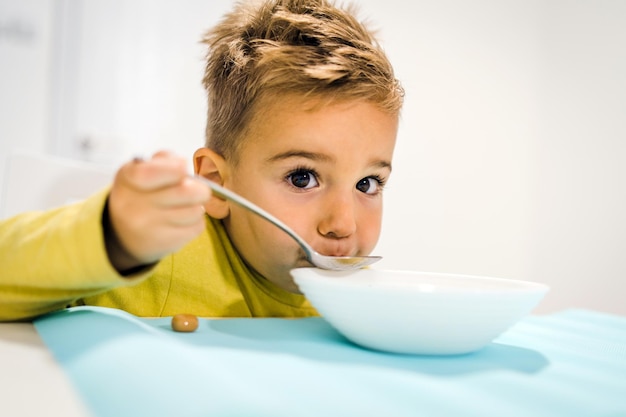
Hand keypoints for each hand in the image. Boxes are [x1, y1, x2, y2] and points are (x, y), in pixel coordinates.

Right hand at [105, 151, 209, 272]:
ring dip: (197, 206)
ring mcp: (149, 227)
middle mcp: (135, 205)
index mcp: (128, 178)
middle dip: (200, 188)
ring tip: (186, 205)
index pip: (151, 173)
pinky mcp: (165, 243)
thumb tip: (184, 166)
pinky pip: (197, 227)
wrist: (125, 232)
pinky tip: (183, 220)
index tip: (184, 169)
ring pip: (196, 211)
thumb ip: (165, 160)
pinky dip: (196, 221)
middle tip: (198, 189)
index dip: (175, 169)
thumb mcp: (142, 169)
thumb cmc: (142, 192)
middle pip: (186, 192)